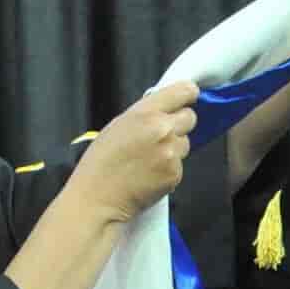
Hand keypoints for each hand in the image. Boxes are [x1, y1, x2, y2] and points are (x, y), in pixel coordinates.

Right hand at [65, 80, 197, 226]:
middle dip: (180, 124)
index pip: (183, 91)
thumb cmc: (102, 162)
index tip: (188, 97)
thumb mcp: (118, 125)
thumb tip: (165, 110)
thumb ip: (145, 114)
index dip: (188, 94)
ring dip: (174, 149)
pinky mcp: (175, 174)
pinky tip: (150, 174)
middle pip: (190, 118)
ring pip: (185, 143)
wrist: (98, 197)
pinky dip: (168, 170)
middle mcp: (163, 130)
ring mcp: (171, 153)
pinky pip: (180, 166)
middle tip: (162, 135)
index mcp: (145, 113)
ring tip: (149, 159)